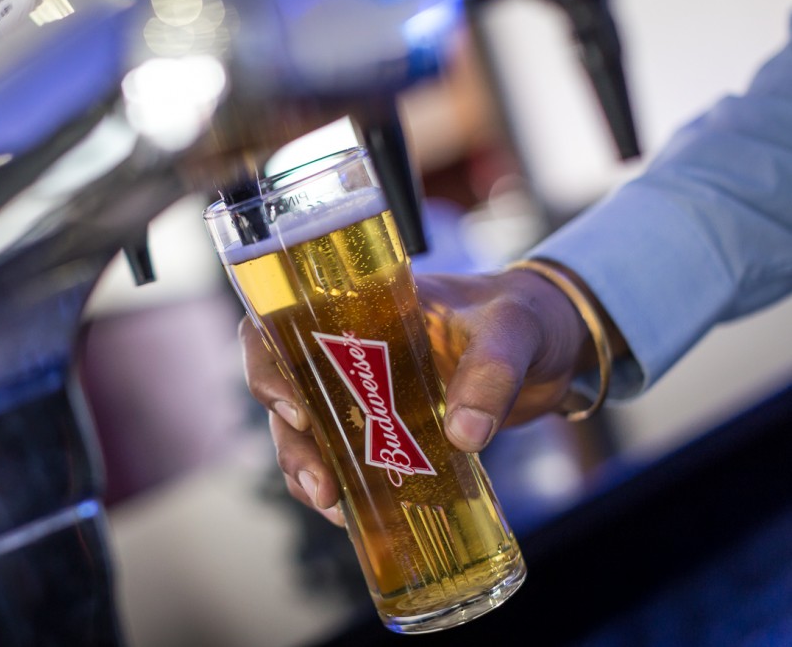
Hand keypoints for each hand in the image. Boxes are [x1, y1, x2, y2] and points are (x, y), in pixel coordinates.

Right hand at [239, 268, 592, 524]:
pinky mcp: (390, 431)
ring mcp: (366, 394)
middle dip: (292, 443)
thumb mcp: (513, 330)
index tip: (295, 408)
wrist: (557, 344)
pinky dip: (343, 489)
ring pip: (307, 434)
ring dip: (308, 471)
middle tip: (322, 484)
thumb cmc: (527, 316)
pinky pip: (347, 460)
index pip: (282, 325)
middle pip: (286, 392)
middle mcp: (350, 352)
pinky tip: (354, 517)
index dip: (269, 365)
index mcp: (362, 309)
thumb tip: (465, 434)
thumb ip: (492, 371)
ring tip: (334, 507)